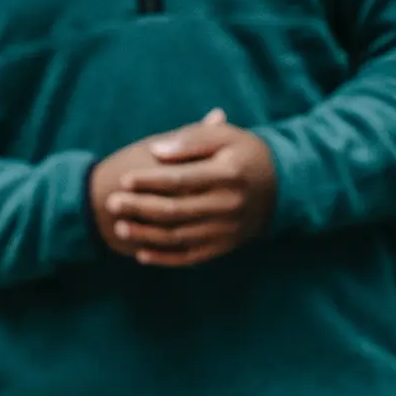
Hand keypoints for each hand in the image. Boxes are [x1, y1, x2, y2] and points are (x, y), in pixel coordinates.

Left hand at [91, 110, 279, 266]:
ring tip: (120, 227)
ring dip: (146, 235)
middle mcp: (230, 204)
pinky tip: (142, 254)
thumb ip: (192, 140)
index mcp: (229, 174)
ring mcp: (229, 229)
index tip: (125, 180)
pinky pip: (192, 256)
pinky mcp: (227, 246)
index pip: (182, 180)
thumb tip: (157, 151)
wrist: (283, 187)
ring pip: (180, 236)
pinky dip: (166, 258)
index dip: (150, 180)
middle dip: (140, 208)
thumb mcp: (226, 137)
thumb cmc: (245, 155)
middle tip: (111, 203)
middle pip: (176, 210)